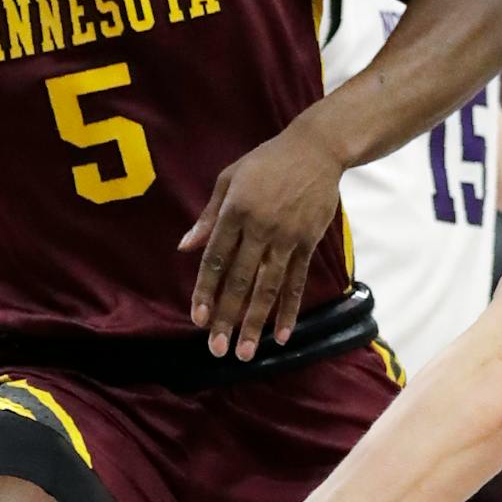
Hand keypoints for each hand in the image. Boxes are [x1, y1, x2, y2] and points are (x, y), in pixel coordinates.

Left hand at [180, 122, 345, 359]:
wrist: (316, 149)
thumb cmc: (266, 162)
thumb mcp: (229, 179)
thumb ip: (208, 216)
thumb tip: (185, 247)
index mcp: (235, 211)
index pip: (216, 259)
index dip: (205, 290)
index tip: (197, 318)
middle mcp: (260, 228)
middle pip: (240, 280)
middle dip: (227, 317)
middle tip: (217, 348)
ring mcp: (287, 237)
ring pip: (268, 288)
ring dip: (256, 323)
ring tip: (246, 352)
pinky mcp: (308, 243)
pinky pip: (297, 282)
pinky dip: (289, 310)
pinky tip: (281, 335)